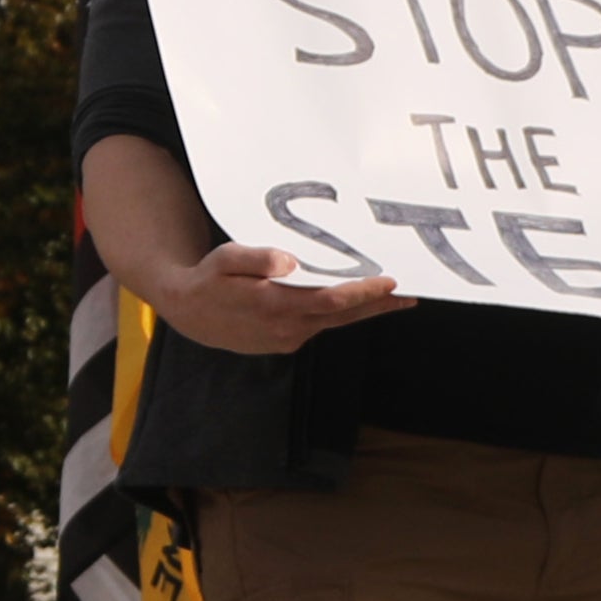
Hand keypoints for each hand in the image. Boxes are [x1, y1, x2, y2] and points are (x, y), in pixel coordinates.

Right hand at [139, 233, 405, 355]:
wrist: (189, 313)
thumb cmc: (208, 280)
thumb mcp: (225, 259)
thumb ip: (257, 258)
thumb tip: (289, 261)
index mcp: (275, 307)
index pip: (331, 301)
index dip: (364, 292)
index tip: (391, 282)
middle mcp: (286, 329)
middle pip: (343, 317)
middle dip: (378, 305)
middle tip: (412, 295)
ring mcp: (287, 339)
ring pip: (334, 323)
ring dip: (363, 310)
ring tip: (392, 298)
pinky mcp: (285, 342)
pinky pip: (319, 326)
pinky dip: (340, 314)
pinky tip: (352, 303)